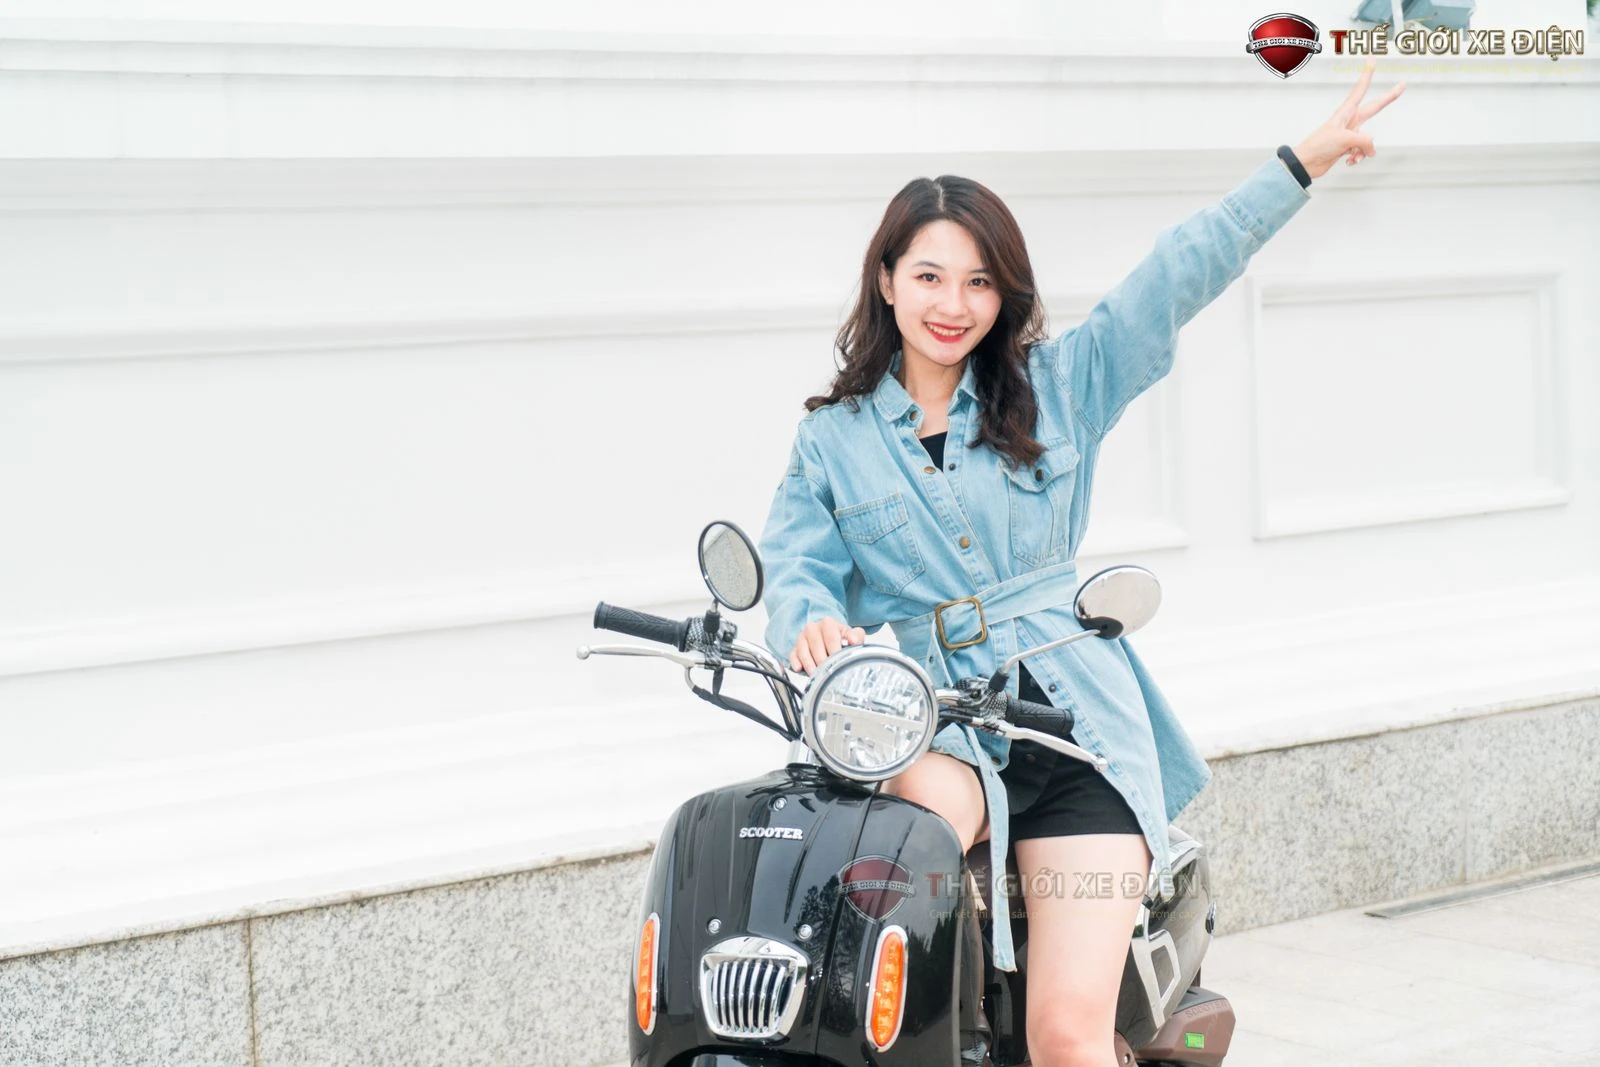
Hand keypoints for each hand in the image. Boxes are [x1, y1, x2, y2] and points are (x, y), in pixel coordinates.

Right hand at [789, 617, 867, 674]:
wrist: (824, 634)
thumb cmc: (838, 637)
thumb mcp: (849, 634)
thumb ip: (856, 636)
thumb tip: (855, 641)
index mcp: (828, 623)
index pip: (831, 638)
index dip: (835, 651)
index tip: (839, 662)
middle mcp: (812, 628)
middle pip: (817, 647)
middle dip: (823, 662)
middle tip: (829, 672)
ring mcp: (802, 638)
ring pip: (804, 653)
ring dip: (810, 665)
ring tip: (817, 675)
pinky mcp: (794, 648)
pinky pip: (793, 656)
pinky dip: (796, 663)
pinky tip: (800, 669)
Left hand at [1293, 58, 1404, 179]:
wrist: (1306, 163)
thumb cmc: (1320, 145)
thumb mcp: (1346, 139)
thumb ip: (1365, 141)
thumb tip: (1371, 150)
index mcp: (1346, 113)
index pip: (1360, 90)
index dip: (1367, 75)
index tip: (1371, 61)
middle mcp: (1350, 121)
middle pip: (1374, 108)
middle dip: (1388, 98)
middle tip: (1401, 86)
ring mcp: (1349, 134)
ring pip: (1368, 139)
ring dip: (1363, 150)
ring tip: (1351, 155)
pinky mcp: (1347, 147)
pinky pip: (1361, 152)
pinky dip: (1358, 158)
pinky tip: (1349, 161)